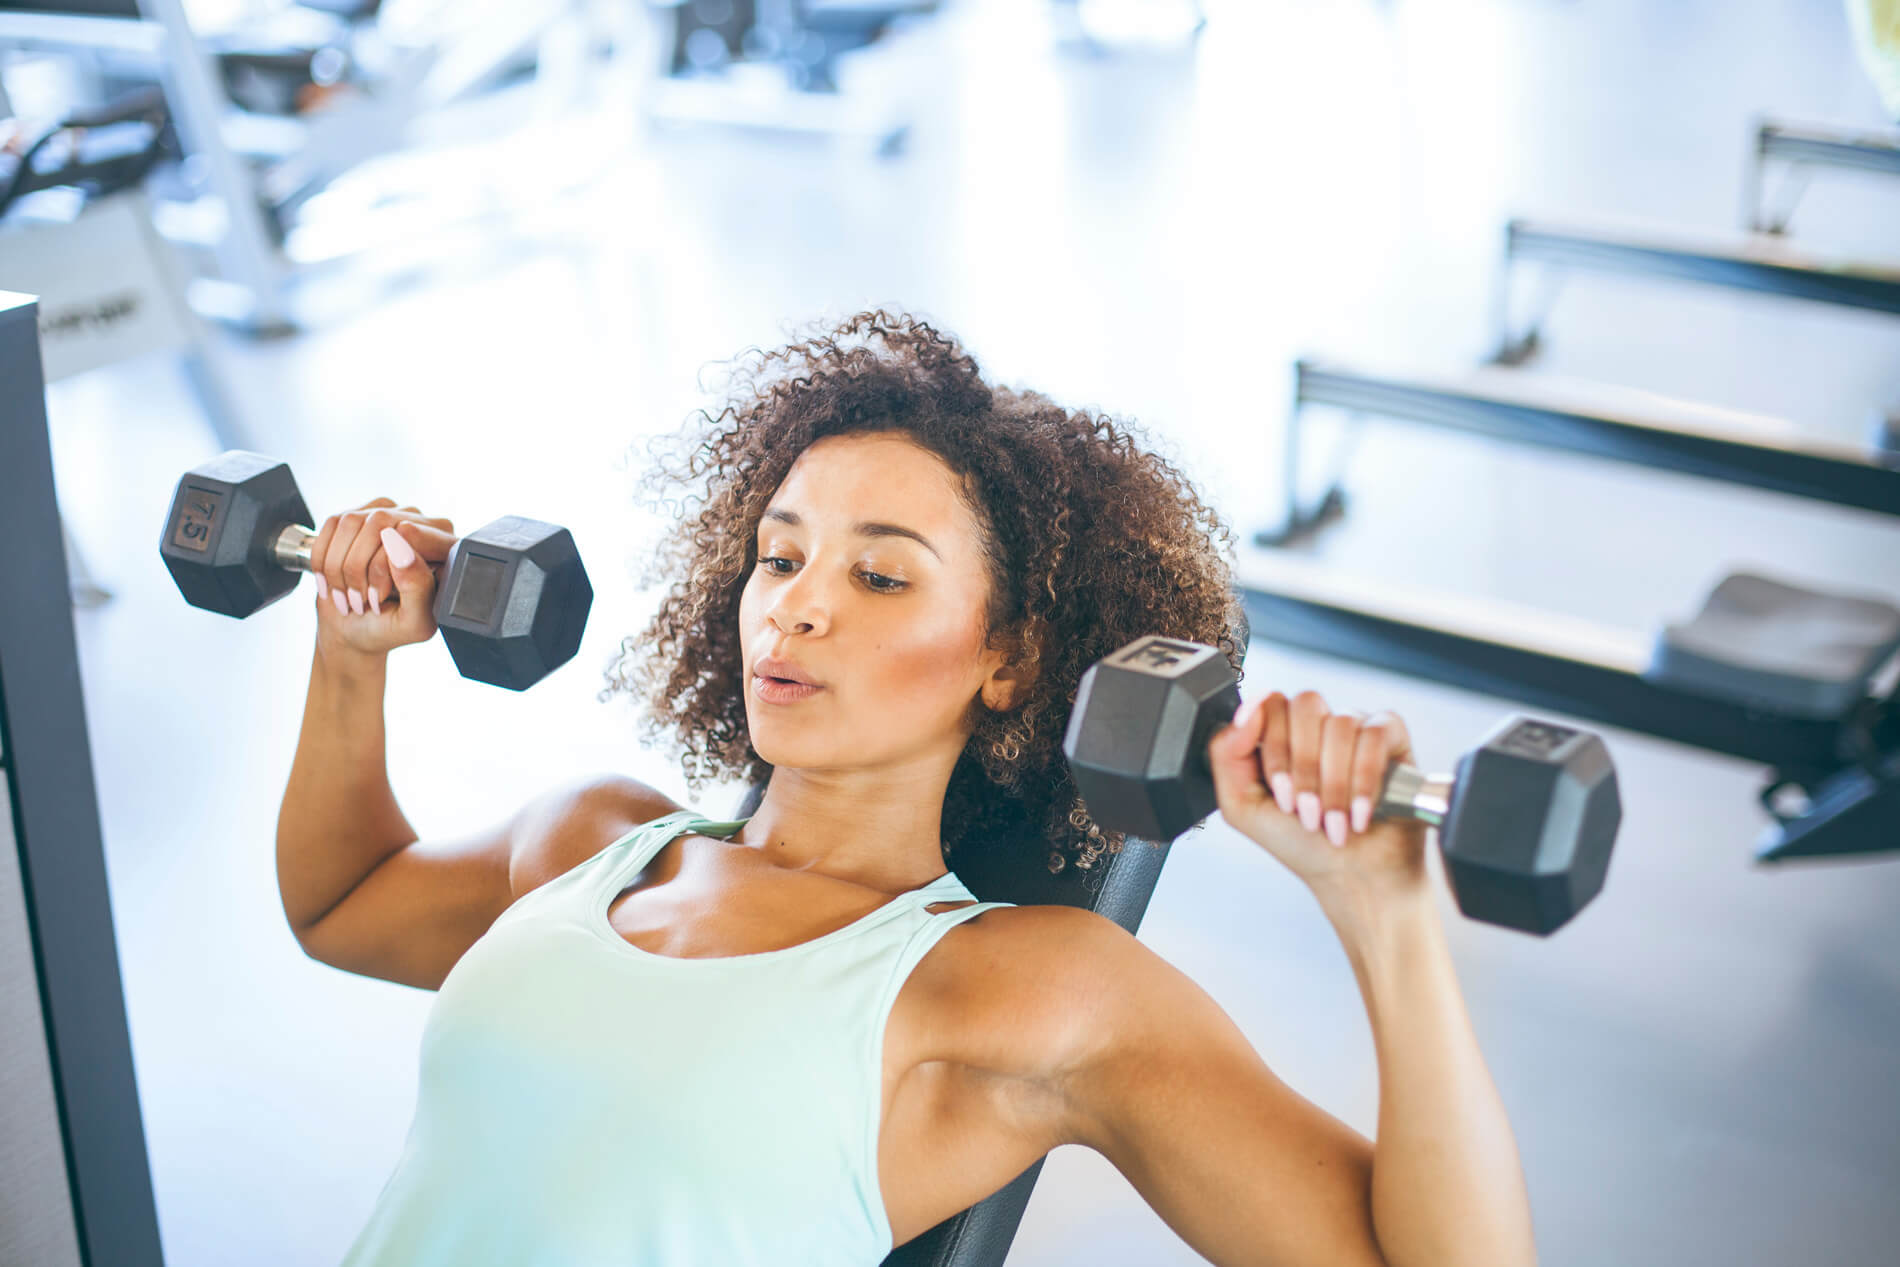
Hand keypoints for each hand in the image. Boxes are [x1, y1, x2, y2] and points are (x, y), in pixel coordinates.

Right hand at [310, 498, 455, 658]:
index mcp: (447, 549)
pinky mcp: (359, 516)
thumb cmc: (389, 628)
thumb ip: (417, 586)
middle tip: (364, 602)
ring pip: (352, 521)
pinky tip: (334, 582)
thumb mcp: (413, 621)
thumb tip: (398, 544)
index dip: (392, 562)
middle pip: (381, 523)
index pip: (415, 533)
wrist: (355, 629)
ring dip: (341, 567)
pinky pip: (333, 524)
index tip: (382, 595)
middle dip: (361, 569)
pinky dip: (325, 559)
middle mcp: (423, 525)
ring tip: (350, 596)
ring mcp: (389, 515)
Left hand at [1207, 690, 1431, 904]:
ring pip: (1341, 724)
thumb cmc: (1301, 844)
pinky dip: (1365, 779)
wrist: (1353, 879)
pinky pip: (1376, 734)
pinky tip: (1360, 812)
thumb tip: (1247, 712)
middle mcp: (1316, 724)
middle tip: (1307, 812)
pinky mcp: (1391, 738)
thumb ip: (1226, 754)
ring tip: (1334, 822)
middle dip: (1304, 767)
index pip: (1270, 705)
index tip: (1281, 794)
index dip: (1276, 750)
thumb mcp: (1242, 807)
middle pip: (1306, 704)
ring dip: (1334, 784)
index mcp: (1279, 733)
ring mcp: (1355, 727)